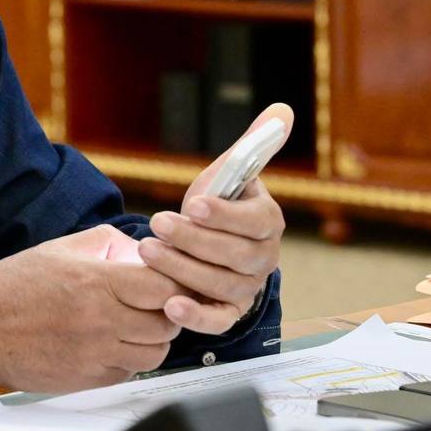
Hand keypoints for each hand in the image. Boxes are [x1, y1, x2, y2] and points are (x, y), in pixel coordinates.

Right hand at [0, 225, 184, 391]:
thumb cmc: (15, 286)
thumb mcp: (59, 249)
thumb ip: (104, 242)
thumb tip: (136, 248)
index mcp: (97, 283)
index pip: (164, 287)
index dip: (173, 283)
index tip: (166, 280)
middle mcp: (101, 321)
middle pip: (167, 323)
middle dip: (168, 312)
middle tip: (153, 303)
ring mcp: (96, 354)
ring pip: (154, 353)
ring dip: (152, 338)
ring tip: (134, 325)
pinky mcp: (88, 379)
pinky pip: (129, 372)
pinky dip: (129, 359)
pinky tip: (113, 344)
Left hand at [138, 104, 288, 334]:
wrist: (203, 241)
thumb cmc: (217, 204)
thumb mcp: (231, 172)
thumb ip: (254, 143)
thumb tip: (282, 109)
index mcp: (268, 221)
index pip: (254, 222)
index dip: (224, 215)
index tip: (192, 204)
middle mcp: (263, 258)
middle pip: (234, 256)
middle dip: (192, 240)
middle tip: (157, 224)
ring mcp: (247, 287)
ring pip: (220, 285)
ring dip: (182, 269)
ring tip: (148, 250)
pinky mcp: (227, 311)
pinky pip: (217, 321)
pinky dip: (196, 318)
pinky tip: (169, 306)